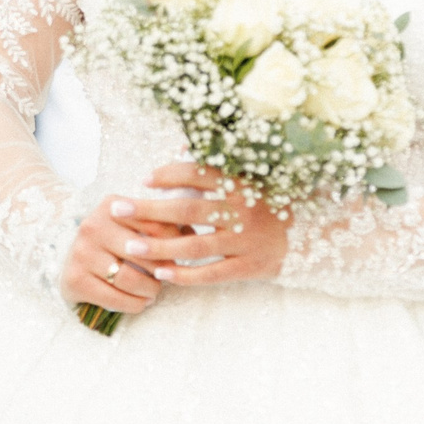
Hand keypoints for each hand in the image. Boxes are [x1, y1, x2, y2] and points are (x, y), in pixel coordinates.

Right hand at [61, 194, 177, 316]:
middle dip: (162, 271)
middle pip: (145, 253)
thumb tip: (192, 234)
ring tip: (153, 291)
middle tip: (167, 278)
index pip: (156, 225)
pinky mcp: (75, 279)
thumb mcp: (135, 226)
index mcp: (112, 206)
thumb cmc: (114, 244)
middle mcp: (93, 225)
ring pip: (131, 279)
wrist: (73, 263)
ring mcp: (81, 252)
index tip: (175, 256)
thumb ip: (164, 226)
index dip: (173, 244)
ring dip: (150, 290)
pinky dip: (135, 304)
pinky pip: (116, 299)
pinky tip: (140, 301)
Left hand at [114, 163, 289, 284]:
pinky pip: (212, 273)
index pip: (199, 174)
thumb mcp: (248, 181)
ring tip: (130, 248)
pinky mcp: (248, 267)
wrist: (305, 238)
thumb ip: (215, 169)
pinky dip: (185, 275)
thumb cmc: (265, 206)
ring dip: (160, 247)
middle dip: (149, 209)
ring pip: (196, 246)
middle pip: (188, 209)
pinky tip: (161, 274)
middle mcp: (243, 212)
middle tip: (117, 209)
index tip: (144, 179)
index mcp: (241, 185)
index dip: (169, 174)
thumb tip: (181, 148)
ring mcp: (246, 242)